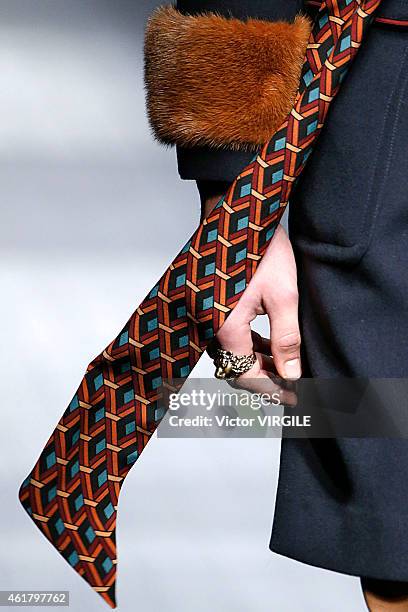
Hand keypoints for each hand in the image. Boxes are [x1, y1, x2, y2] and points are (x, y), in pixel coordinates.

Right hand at [214, 223, 300, 383]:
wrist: (236, 215)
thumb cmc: (257, 248)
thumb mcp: (283, 295)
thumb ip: (287, 339)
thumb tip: (292, 373)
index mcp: (224, 327)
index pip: (247, 375)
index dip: (272, 390)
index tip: (294, 397)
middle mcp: (207, 326)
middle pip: (235, 369)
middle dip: (265, 380)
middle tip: (292, 385)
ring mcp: (204, 317)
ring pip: (231, 355)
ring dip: (257, 363)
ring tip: (285, 364)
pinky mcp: (207, 308)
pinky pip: (226, 338)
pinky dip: (247, 346)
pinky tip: (268, 344)